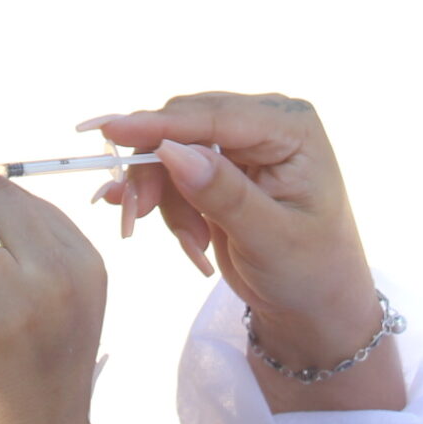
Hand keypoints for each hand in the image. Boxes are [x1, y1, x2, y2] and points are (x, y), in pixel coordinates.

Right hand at [87, 94, 378, 367]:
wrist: (313, 306)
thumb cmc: (310, 273)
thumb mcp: (270, 239)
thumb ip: (223, 194)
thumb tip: (171, 151)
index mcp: (291, 127)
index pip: (215, 117)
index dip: (159, 124)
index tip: (108, 132)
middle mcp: (263, 123)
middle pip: (181, 127)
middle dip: (156, 174)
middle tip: (138, 218)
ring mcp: (240, 143)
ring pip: (167, 152)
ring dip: (167, 203)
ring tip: (196, 246)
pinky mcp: (219, 167)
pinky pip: (170, 173)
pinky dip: (168, 206)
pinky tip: (180, 236)